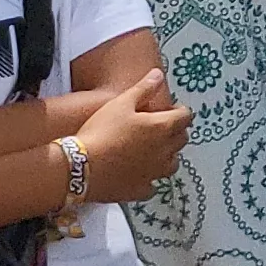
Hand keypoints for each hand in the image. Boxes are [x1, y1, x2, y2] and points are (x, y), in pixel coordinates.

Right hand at [76, 70, 190, 200]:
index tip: (170, 109)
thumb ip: (143, 89)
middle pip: (181, 139)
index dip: (179, 111)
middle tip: (160, 127)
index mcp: (163, 127)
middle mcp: (165, 151)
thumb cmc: (100, 131)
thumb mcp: (120, 103)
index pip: (185, 117)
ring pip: (172, 164)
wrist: (79, 167)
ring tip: (152, 150)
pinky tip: (138, 175)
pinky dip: (149, 180)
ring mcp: (154, 174)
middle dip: (175, 131)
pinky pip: (152, 186)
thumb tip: (159, 74)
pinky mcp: (140, 190)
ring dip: (167, 156)